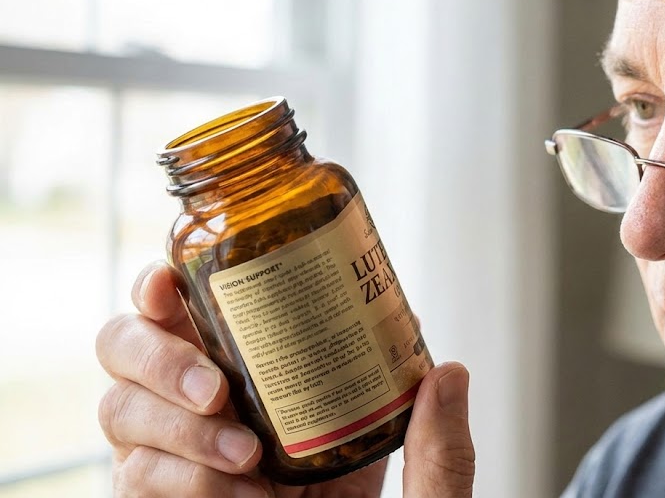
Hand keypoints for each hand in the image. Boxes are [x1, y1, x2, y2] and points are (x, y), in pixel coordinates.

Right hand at [96, 262, 474, 496]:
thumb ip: (439, 452)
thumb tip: (451, 373)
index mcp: (271, 385)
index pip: (197, 315)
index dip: (167, 289)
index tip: (171, 280)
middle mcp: (213, 413)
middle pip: (129, 352)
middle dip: (160, 357)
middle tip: (216, 390)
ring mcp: (178, 462)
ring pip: (121, 413)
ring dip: (178, 427)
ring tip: (245, 458)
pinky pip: (133, 479)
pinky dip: (181, 483)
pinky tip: (240, 496)